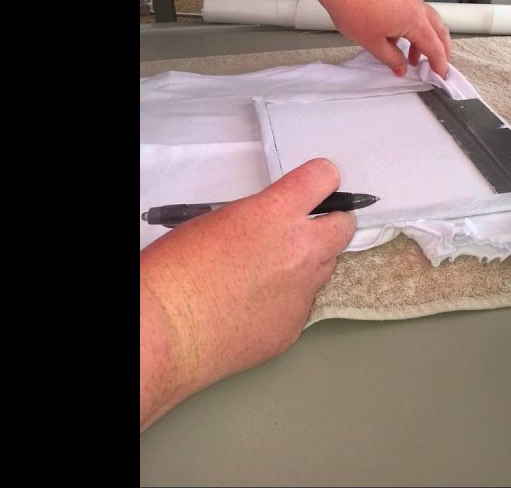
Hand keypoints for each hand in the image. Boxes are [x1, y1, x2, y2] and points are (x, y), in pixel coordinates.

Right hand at [139, 158, 355, 430]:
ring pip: (326, 267)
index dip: (320, 180)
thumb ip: (257, 219)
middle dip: (330, 223)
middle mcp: (300, 250)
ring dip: (310, 263)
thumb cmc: (176, 272)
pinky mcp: (295, 326)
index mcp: (276, 214)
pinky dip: (288, 300)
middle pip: (343, 226)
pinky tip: (256, 306)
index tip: (313, 186)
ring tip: (272, 272)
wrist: (167, 331)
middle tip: (307, 229)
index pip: (324, 178)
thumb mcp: (216, 221)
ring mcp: (302, 292)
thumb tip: (270, 227)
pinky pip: (303, 304)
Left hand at [317, 0, 452, 78]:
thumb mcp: (372, 43)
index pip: (435, 47)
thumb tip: (401, 67)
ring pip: (429, 21)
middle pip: (439, 31)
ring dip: (427, 39)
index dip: (439, 63)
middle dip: (441, 50)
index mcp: (416, 22)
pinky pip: (416, 13)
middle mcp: (417, 8)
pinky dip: (416, 28)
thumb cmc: (355, 7)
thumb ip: (391, 58)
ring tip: (414, 56)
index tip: (440, 75)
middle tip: (436, 66)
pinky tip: (398, 38)